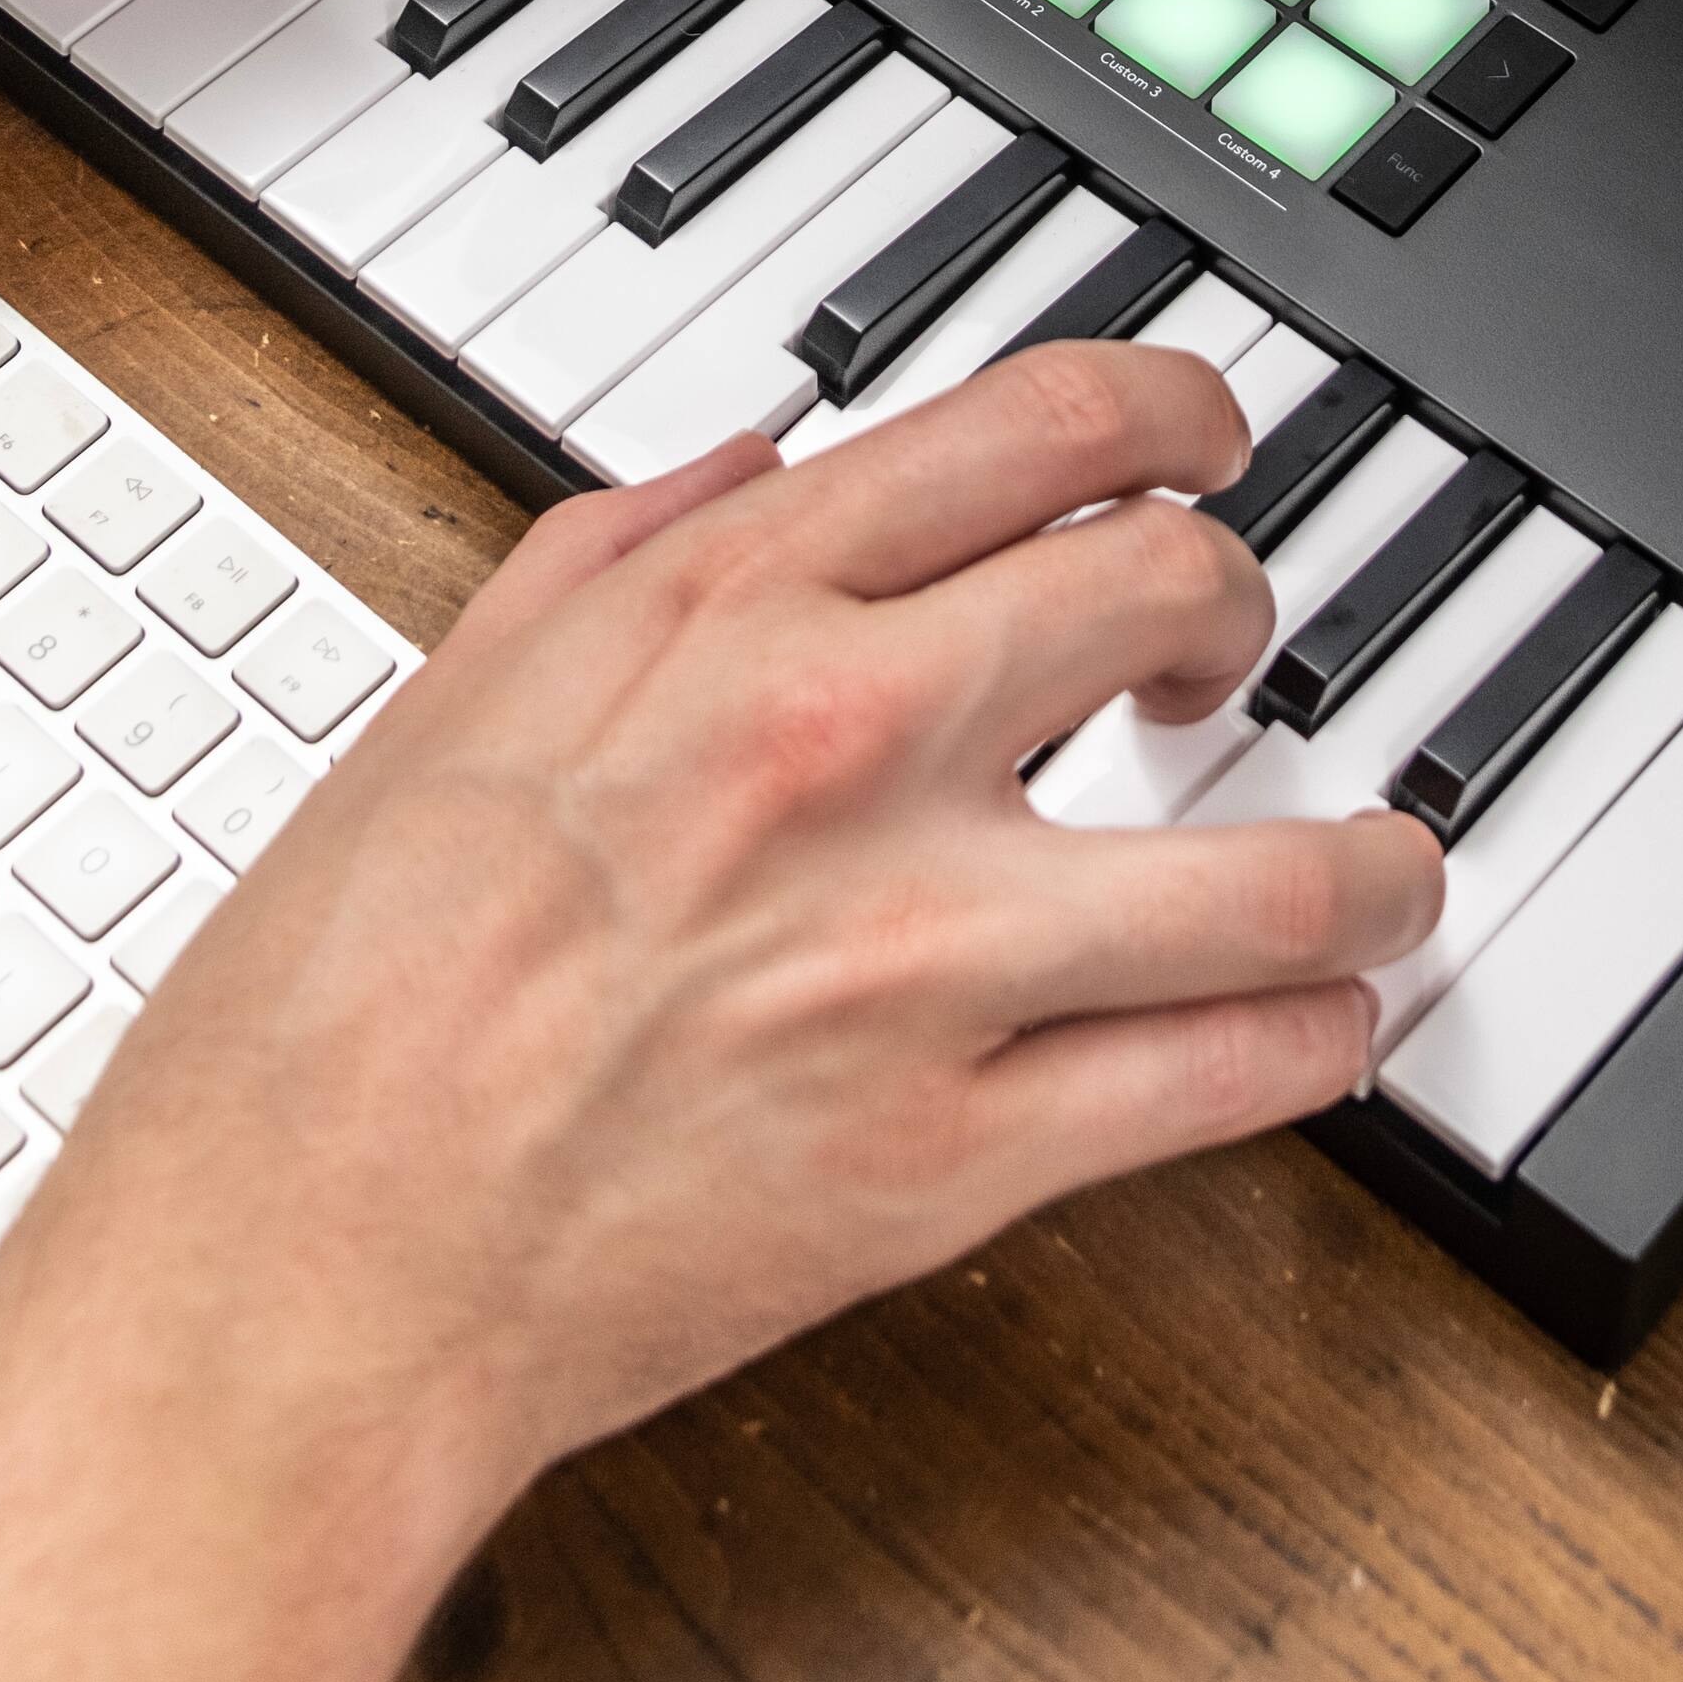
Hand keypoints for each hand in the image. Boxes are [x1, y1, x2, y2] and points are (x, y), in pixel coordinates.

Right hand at [0, 345, 1441, 1681]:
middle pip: (1178, 593)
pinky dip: (1313, 1044)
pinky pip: (1216, 1079)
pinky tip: (1328, 1028)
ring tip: (1389, 869)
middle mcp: (854, 745)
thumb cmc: (333, 1006)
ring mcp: (924, 956)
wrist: (293, 1269)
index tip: (1198, 441)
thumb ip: (620, 547)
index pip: (1041, 425)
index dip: (1167, 412)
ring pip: (1272, 869)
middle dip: (1244, 605)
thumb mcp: (451, 692)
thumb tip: (758, 465)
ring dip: (1372, 860)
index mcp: (730, 613)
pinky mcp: (954, 1161)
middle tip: (1232, 648)